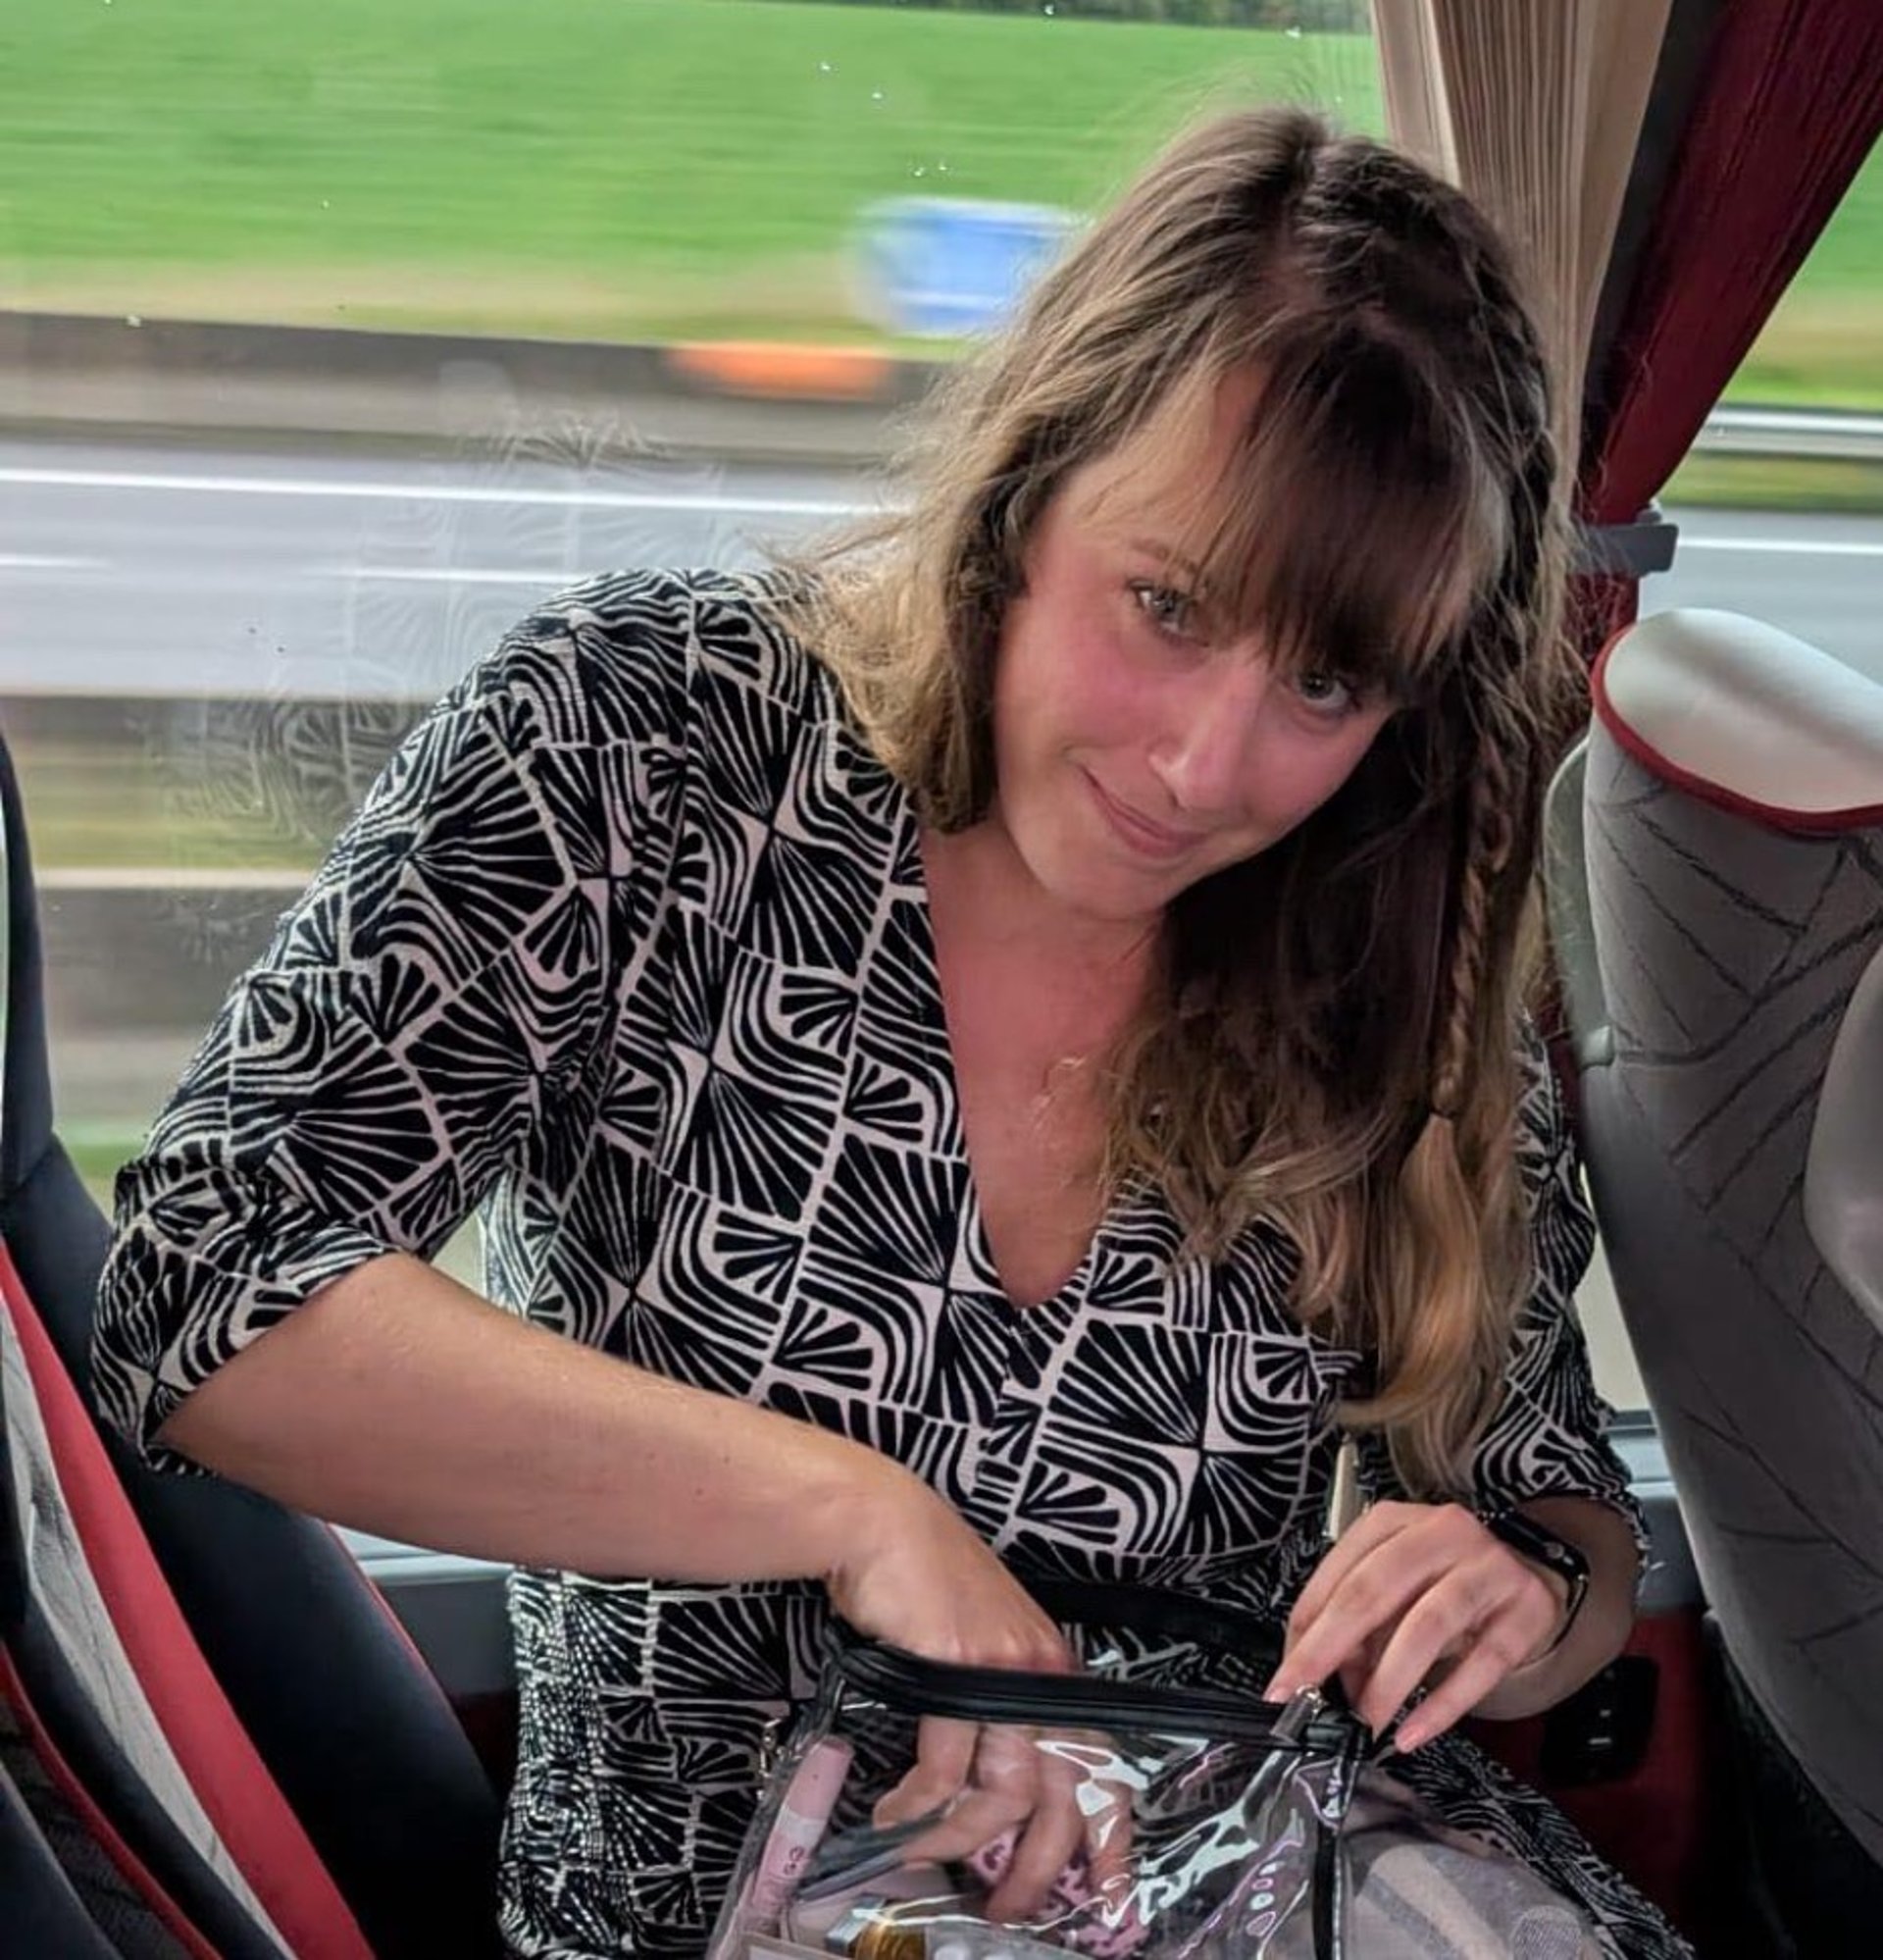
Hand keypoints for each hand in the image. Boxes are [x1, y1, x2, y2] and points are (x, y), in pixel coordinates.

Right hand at [823, 1473, 1129, 1920]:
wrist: (887, 1526)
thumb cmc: (932, 1586)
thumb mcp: (988, 1648)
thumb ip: (1003, 1706)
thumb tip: (998, 1792)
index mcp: (1058, 1673)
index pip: (1104, 1768)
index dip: (1112, 1838)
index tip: (1109, 1898)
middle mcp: (1043, 1675)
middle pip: (1063, 1796)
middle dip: (1037, 1868)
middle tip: (1005, 1910)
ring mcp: (1002, 1672)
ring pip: (1004, 1792)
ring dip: (960, 1839)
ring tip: (920, 1854)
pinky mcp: (954, 1672)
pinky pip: (945, 1768)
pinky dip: (918, 1805)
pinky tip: (892, 1813)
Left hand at [1264, 1501, 1565, 1753]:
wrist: (1529, 1572)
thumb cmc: (1444, 1580)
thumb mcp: (1396, 1588)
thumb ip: (1359, 1623)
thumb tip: (1325, 1676)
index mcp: (1394, 1521)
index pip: (1339, 1573)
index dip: (1307, 1629)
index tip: (1285, 1680)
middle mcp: (1440, 1533)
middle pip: (1373, 1592)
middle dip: (1329, 1651)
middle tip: (1302, 1700)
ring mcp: (1487, 1568)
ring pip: (1426, 1626)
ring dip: (1388, 1682)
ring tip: (1365, 1723)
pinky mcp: (1525, 1609)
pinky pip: (1482, 1663)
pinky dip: (1442, 1705)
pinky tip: (1413, 1734)